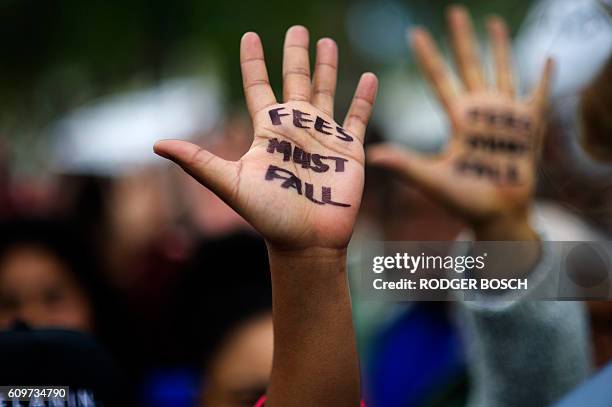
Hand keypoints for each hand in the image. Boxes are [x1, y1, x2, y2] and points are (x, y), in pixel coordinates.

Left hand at [154, 26, 376, 251]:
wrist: (306, 241)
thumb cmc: (268, 216)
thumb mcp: (230, 184)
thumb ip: (198, 161)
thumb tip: (156, 144)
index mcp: (268, 131)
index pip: (258, 87)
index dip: (254, 62)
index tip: (250, 36)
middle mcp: (296, 128)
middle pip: (295, 80)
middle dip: (296, 54)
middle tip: (297, 29)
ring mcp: (323, 137)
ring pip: (326, 91)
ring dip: (327, 67)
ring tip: (327, 42)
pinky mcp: (349, 150)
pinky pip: (358, 117)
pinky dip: (364, 98)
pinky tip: (370, 77)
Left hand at [367, 6, 551, 238]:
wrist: (496, 215)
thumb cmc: (463, 200)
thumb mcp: (433, 179)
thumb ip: (405, 164)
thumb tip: (371, 156)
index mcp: (458, 119)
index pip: (440, 80)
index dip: (429, 57)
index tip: (415, 34)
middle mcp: (481, 112)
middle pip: (470, 66)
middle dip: (463, 39)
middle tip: (453, 12)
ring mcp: (506, 117)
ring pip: (502, 72)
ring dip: (499, 49)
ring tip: (493, 24)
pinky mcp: (530, 127)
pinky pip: (539, 96)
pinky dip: (544, 78)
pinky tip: (547, 59)